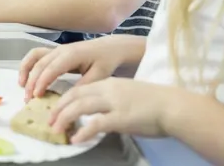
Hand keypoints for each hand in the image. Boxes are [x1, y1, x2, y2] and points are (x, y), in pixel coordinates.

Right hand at [19, 36, 130, 100]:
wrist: (110, 48)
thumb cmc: (105, 61)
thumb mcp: (99, 76)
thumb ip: (83, 85)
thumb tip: (68, 98)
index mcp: (71, 55)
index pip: (51, 68)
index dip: (42, 82)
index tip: (36, 96)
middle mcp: (61, 50)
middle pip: (40, 64)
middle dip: (31, 81)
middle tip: (28, 99)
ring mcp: (56, 50)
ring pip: (35, 57)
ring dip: (26, 70)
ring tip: (21, 86)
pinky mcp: (55, 52)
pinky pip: (37, 55)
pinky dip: (28, 65)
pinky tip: (25, 77)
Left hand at [48, 78, 186, 142]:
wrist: (174, 106)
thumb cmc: (154, 102)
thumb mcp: (128, 94)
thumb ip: (111, 100)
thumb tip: (98, 113)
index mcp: (109, 84)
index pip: (78, 89)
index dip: (63, 100)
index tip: (55, 110)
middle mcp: (108, 90)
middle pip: (74, 96)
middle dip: (58, 108)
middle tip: (49, 121)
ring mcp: (114, 103)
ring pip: (80, 107)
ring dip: (64, 118)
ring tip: (56, 130)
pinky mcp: (121, 118)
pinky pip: (96, 124)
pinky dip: (83, 131)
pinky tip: (76, 139)